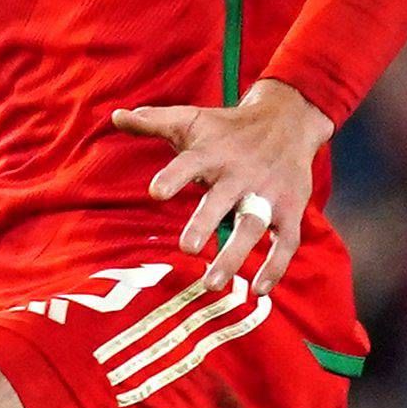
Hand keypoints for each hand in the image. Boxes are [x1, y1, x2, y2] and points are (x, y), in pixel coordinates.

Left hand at [110, 78, 333, 297]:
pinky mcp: (290, 210)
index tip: (155, 192)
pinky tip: (258, 291)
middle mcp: (241, 174)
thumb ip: (154, 122)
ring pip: (253, 226)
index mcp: (212, 153)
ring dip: (234, 255)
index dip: (174, 176)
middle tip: (186, 248)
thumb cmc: (228, 128)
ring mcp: (268, 194)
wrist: (288, 121)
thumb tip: (116, 116)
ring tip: (211, 283)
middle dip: (205, 222)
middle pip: (223, 199)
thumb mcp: (193, 120)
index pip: (190, 162)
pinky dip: (276, 267)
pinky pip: (286, 242)